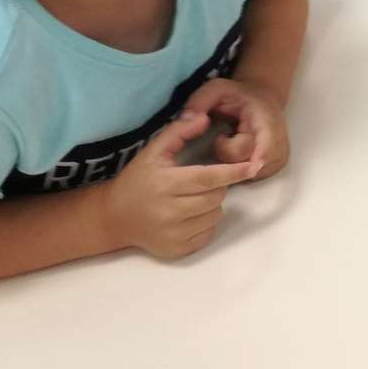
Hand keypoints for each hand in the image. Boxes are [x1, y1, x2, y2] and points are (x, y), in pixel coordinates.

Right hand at [104, 111, 259, 259]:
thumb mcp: (153, 151)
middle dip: (217, 186)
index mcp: (165, 184)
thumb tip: (204, 117)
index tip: (254, 166)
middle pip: (216, 197)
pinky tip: (187, 216)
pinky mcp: (176, 250)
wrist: (113, 218)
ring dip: (211, 205)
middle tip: (199, 183)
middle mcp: (169, 212)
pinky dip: (205, 223)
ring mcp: (172, 234)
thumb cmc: (138, 180)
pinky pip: (207, 234)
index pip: (208, 178)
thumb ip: (179, 131)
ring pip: (215, 215)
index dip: (233, 172)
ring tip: (190, 199)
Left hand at [184, 77, 289, 179]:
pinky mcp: (275, 167)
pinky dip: (240, 169)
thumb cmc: (238, 95)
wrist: (263, 98)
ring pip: (249, 174)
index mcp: (267, 122)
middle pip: (248, 165)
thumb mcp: (216, 89)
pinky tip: (239, 153)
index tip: (221, 140)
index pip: (260, 148)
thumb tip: (185, 121)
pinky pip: (252, 177)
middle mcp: (279, 144)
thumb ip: (199, 102)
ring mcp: (279, 158)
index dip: (240, 153)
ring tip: (233, 142)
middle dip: (228, 156)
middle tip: (225, 136)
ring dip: (234, 165)